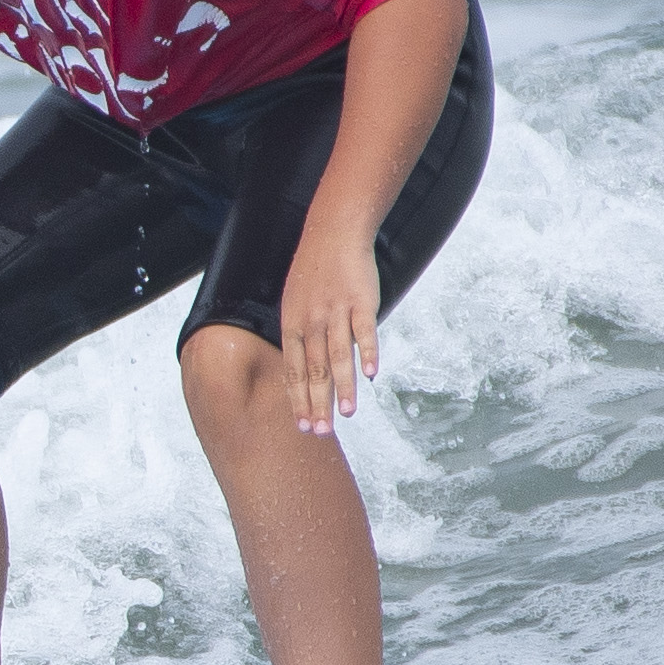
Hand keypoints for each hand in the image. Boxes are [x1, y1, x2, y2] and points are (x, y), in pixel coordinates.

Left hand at [279, 223, 382, 435]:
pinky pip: (364, 330)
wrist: (333, 232)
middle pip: (314, 370)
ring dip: (343, 387)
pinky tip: (371, 375)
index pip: (292, 371)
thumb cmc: (315, 272)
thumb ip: (301, 339)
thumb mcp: (295, 304)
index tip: (302, 426)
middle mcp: (311, 321)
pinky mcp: (361, 300)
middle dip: (317, 404)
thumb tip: (306, 373)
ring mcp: (336, 310)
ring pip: (338, 355)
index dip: (297, 400)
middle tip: (321, 433)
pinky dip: (368, 352)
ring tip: (346, 414)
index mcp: (292, 325)